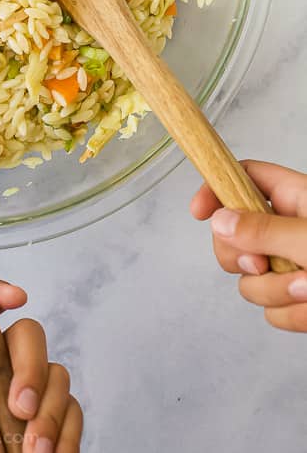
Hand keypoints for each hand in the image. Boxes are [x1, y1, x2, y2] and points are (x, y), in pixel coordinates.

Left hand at [0, 280, 82, 451]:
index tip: (17, 297)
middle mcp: (1, 371)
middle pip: (30, 335)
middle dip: (31, 372)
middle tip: (21, 410)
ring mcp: (33, 392)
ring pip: (58, 372)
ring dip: (48, 417)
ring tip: (30, 452)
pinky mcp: (60, 416)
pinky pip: (76, 407)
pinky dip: (64, 436)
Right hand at [191, 160, 306, 331]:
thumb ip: (266, 230)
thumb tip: (219, 222)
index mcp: (296, 199)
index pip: (243, 178)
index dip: (216, 188)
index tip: (198, 212)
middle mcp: (288, 232)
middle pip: (232, 235)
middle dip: (242, 258)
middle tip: (263, 266)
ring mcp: (292, 268)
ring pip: (250, 281)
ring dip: (276, 293)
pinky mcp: (298, 302)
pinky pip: (272, 312)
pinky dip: (293, 316)